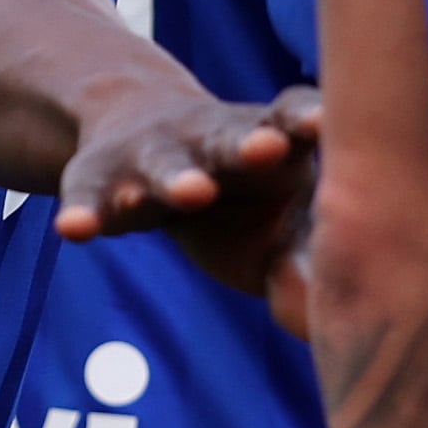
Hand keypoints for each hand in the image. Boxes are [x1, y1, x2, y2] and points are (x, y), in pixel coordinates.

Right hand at [59, 81, 318, 295]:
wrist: (138, 127)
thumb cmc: (239, 187)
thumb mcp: (279, 205)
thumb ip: (312, 248)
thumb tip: (353, 308)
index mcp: (267, 139)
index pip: (292, 119)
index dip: (308, 119)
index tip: (327, 121)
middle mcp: (210, 137)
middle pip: (232, 139)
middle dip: (250, 145)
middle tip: (268, 149)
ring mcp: (152, 153)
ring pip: (165, 165)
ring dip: (178, 178)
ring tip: (192, 192)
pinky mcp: (98, 177)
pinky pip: (90, 198)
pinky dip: (84, 212)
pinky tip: (74, 230)